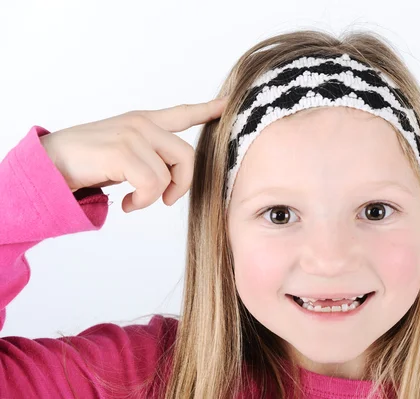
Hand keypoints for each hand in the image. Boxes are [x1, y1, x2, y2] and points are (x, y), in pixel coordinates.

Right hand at [40, 98, 226, 212]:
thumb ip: (150, 156)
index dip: (208, 110)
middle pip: (188, 156)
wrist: (49, 163)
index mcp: (144, 122)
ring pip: (169, 174)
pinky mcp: (123, 151)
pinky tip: (128, 204)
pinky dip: (144, 201)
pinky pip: (153, 184)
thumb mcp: (125, 154)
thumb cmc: (87, 162)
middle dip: (182, 184)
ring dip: (154, 197)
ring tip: (135, 201)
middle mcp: (142, 124)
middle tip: (165, 199)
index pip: (182, 114)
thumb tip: (173, 177)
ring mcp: (133, 135)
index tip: (228, 104)